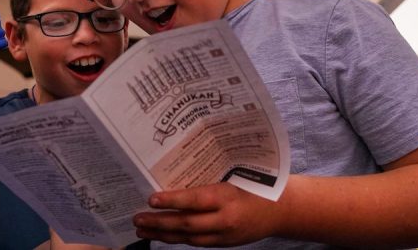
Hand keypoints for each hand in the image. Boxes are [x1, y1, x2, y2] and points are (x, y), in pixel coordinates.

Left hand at [132, 183, 278, 246]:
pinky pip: (197, 243)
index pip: (195, 200)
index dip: (172, 201)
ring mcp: (224, 235)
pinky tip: (163, 235)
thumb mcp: (234, 176)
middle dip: (159, 222)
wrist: (280, 210)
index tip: (152, 198)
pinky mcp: (224, 244)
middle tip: (138, 218)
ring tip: (142, 228)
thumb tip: (177, 174)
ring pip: (188, 237)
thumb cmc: (256, 185)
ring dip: (163, 234)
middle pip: (187, 223)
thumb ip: (209, 178)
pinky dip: (178, 239)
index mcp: (228, 197)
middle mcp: (225, 219)